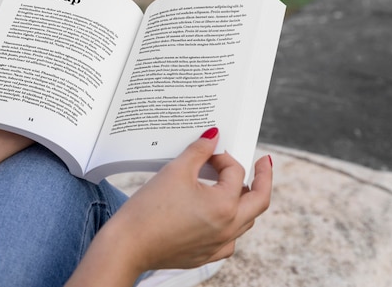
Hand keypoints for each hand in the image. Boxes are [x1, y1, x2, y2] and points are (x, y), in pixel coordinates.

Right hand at [66, 128, 272, 286]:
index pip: (235, 172)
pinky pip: (230, 240)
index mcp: (224, 206)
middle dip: (263, 179)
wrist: (128, 245)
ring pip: (247, 221)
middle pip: (259, 201)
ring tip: (238, 187)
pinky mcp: (206, 255)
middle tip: (264, 163)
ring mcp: (219, 245)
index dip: (222, 157)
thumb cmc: (149, 209)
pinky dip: (232, 224)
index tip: (208, 153)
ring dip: (246, 201)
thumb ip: (199, 150)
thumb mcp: (175, 171)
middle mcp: (228, 228)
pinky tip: (221, 217)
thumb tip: (213, 136)